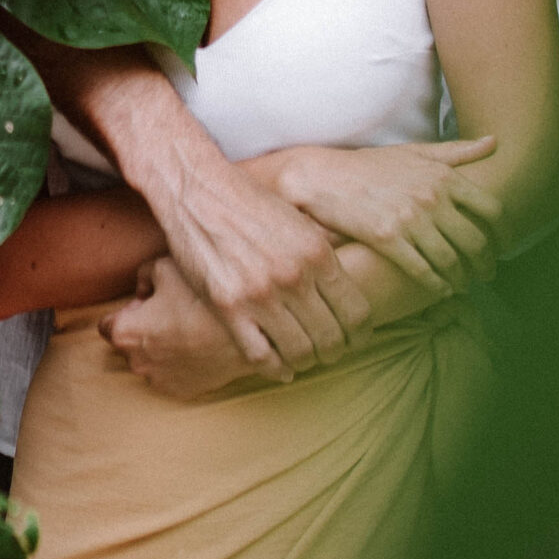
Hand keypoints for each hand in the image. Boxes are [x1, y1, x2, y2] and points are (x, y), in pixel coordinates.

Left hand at [101, 259, 254, 400]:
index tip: (146, 302)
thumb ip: (144, 275)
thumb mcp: (165, 267)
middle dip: (143, 328)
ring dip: (161, 346)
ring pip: (151, 360)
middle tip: (171, 311)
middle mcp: (137, 363)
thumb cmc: (202, 297)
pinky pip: (172, 374)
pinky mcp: (183, 392)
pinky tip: (199, 344)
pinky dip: (180, 362)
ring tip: (189, 327)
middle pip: (129, 343)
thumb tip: (143, 290)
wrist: (246, 331)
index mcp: (125, 333)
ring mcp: (161, 381)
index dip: (127, 309)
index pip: (105, 325)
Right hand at [150, 142, 373, 378]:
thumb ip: (322, 253)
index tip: (355, 339)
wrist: (198, 189)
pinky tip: (280, 367)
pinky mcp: (228, 306)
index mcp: (318, 252)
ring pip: (300, 352)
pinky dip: (276, 368)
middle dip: (335, 352)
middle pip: (332, 338)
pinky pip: (261, 355)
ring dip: (307, 362)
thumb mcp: (299, 219)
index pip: (357, 312)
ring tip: (305, 359)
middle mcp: (294, 276)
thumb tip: (347, 284)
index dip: (360, 334)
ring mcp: (261, 294)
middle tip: (330, 353)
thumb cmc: (249, 201)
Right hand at [271, 135, 502, 290]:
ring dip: (463, 277)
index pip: (492, 209)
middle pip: (477, 240)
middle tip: (487, 274)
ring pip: (453, 260)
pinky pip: (424, 270)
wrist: (326, 177)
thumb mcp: (415, 152)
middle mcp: (432, 197)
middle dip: (487, 263)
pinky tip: (441, 289)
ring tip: (464, 284)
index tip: (504, 246)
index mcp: (443, 176)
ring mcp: (411, 219)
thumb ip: (456, 151)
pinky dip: (438, 285)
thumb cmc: (371, 165)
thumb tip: (493, 142)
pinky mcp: (389, 239)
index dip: (504, 232)